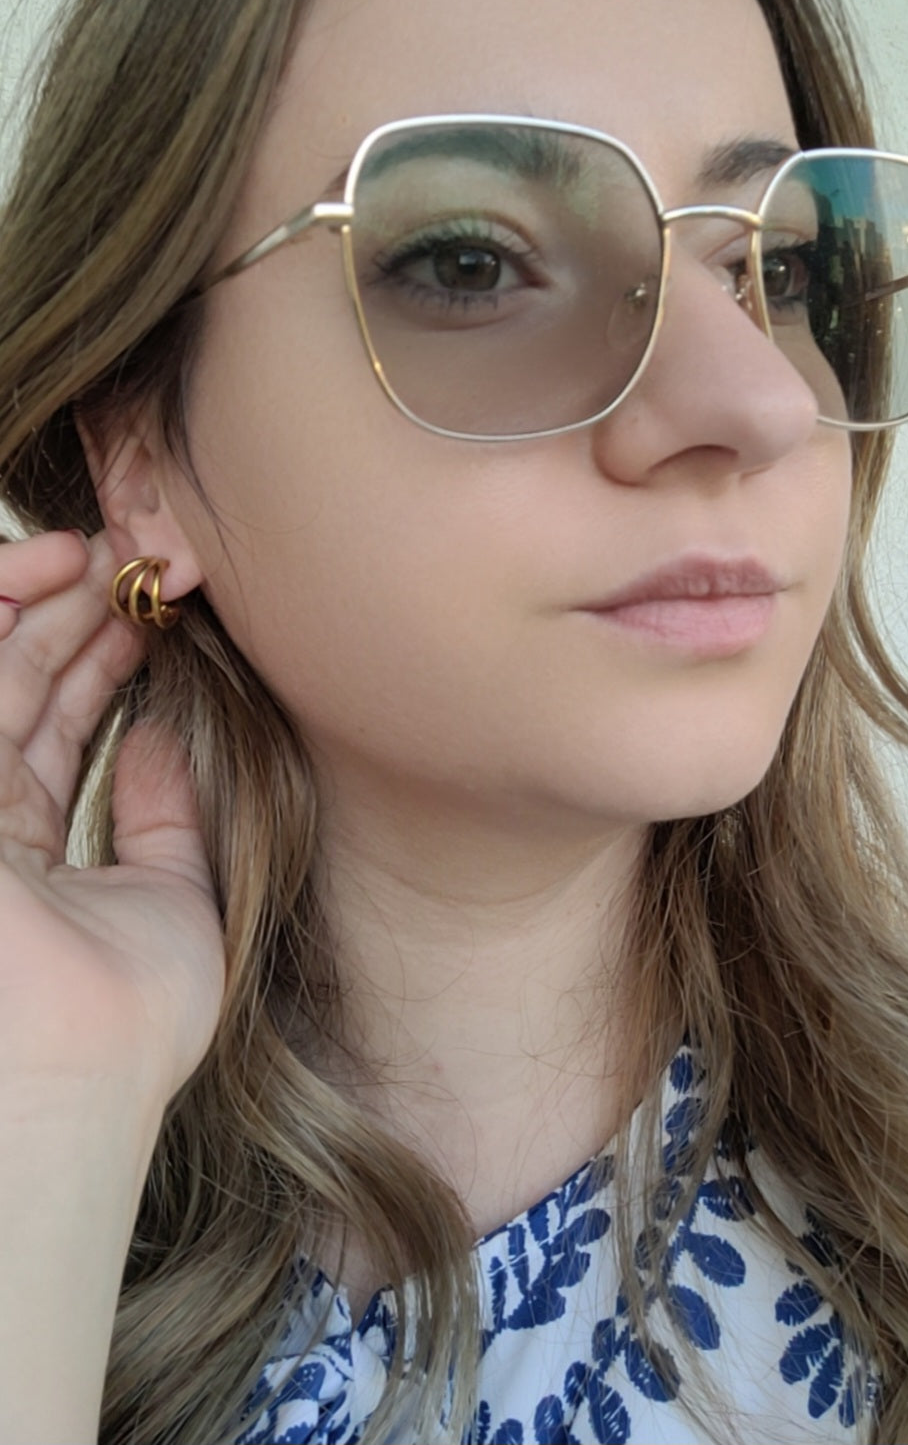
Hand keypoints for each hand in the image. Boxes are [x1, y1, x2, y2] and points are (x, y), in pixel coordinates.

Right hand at [0, 530, 224, 1110]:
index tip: (147, 609)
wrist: (81, 1074)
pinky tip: (45, 573)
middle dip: (65, 614)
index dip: (93, 659)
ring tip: (97, 555)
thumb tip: (161, 735)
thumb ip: (163, 815)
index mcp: (23, 849)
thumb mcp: (168, 896)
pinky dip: (6, 624)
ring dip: (35, 602)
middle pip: (14, 688)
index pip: (48, 728)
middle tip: (126, 561)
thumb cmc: (125, 1019)